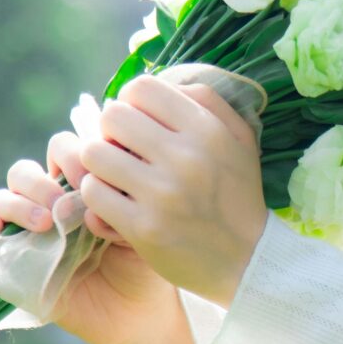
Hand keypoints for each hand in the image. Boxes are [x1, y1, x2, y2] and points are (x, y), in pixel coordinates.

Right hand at [0, 129, 181, 343]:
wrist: (136, 313)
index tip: (94, 179)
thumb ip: (119, 204)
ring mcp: (26, 231)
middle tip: (65, 203)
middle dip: (43, 182)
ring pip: (1, 198)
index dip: (74, 157)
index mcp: (79, 186)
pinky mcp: (11, 261)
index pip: (62, 149)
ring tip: (45, 223)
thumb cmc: (142, 264)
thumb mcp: (140, 227)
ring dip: (17, 203)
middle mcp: (48, 204)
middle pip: (25, 171)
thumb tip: (90, 198)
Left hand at [72, 75, 268, 307]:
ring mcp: (162, 194)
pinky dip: (98, 195)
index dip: (131, 102)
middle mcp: (186, 157)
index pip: (141, 88)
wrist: (248, 260)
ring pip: (94, 153)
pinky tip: (116, 202)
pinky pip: (93, 193)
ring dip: (100, 164)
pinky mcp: (143, 227)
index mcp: (208, 131)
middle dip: (111, 132)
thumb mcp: (240, 140)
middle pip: (112, 117)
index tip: (137, 123)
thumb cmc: (238, 194)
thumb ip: (207, 101)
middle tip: (123, 151)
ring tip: (117, 176)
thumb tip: (162, 83)